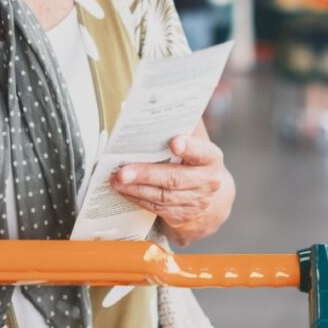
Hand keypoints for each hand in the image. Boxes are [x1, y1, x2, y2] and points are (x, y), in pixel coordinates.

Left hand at [111, 135, 230, 245]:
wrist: (206, 193)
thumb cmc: (193, 159)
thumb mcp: (194, 143)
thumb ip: (180, 129)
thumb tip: (154, 112)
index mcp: (211, 158)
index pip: (202, 152)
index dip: (189, 147)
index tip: (174, 142)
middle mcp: (207, 181)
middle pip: (175, 178)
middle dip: (146, 175)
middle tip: (123, 172)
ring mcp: (195, 201)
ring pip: (162, 196)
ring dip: (136, 189)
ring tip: (116, 180)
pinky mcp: (181, 215)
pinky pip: (156, 208)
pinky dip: (137, 198)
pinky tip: (123, 190)